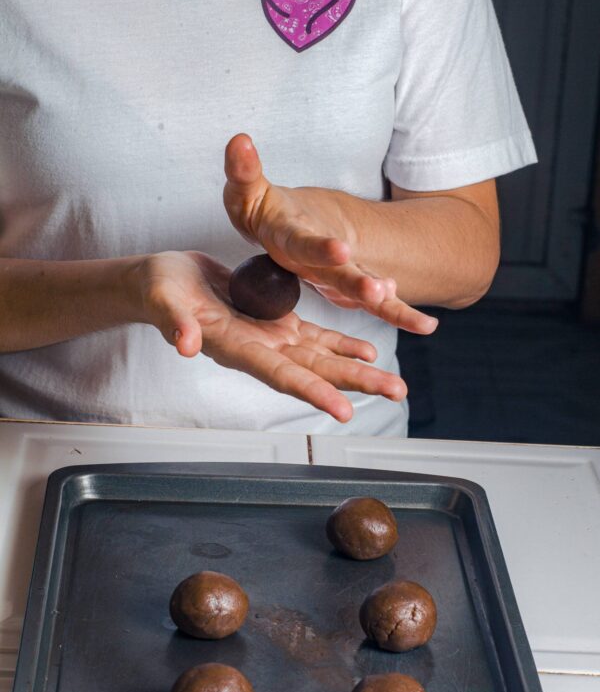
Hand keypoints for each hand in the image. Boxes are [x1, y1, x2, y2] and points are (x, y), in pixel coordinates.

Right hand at [136, 250, 406, 421]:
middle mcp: (260, 350)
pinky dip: (342, 345)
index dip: (312, 391)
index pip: (280, 374)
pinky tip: (368, 351)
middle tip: (396, 392)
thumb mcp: (164, 300)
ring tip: (394, 383)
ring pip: (322, 358)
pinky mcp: (276, 322)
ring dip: (358, 370)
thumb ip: (175, 322)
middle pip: (315, 372)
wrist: (164, 282)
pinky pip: (315, 337)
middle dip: (355, 383)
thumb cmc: (158, 289)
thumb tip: (184, 344)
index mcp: (236, 348)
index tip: (344, 410)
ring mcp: (270, 338)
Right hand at [222, 133, 437, 333]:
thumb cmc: (262, 210)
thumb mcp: (247, 190)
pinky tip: (427, 325)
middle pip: (333, 278)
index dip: (318, 249)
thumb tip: (240, 141)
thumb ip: (243, 170)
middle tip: (377, 291)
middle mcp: (309, 267)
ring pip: (357, 294)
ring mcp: (332, 277)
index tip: (339, 249)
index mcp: (286, 242)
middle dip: (355, 284)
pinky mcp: (351, 282)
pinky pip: (378, 300)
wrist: (277, 233)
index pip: (301, 245)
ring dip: (382, 303)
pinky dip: (400, 311)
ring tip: (412, 314)